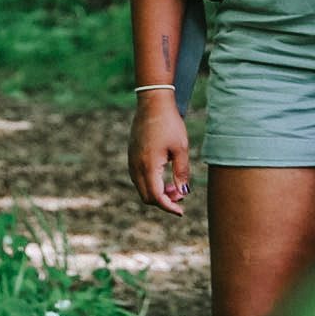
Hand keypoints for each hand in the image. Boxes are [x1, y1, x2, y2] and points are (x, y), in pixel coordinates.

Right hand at [128, 93, 193, 214]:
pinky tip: (164, 175)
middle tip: (181, 195)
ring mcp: (131, 161)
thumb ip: (181, 173)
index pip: (156, 197)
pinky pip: (138, 178)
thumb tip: (183, 193)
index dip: (169, 207)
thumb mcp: (181, 148)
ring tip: (174, 185)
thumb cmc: (170, 124)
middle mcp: (136, 166)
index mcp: (148, 166)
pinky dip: (151, 183)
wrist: (153, 103)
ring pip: (142, 188)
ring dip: (157, 192)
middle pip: (147, 197)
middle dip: (164, 201)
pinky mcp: (131, 156)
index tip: (181, 212)